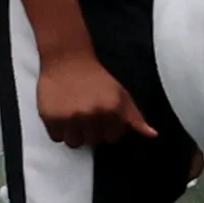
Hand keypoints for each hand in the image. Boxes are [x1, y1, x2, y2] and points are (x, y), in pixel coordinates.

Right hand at [35, 43, 154, 145]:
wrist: (67, 59)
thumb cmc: (96, 77)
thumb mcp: (120, 94)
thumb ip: (135, 117)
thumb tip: (152, 135)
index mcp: (112, 109)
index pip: (112, 138)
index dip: (106, 128)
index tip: (101, 116)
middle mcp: (92, 114)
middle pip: (92, 142)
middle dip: (90, 130)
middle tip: (85, 113)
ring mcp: (70, 117)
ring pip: (74, 143)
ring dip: (73, 133)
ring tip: (73, 116)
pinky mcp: (51, 117)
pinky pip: (56, 137)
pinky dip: (58, 129)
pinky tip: (61, 114)